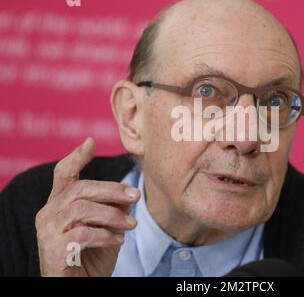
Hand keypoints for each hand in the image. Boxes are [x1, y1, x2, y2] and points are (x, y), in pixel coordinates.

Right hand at [35, 137, 139, 275]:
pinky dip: (106, 235)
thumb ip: (112, 207)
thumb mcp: (107, 227)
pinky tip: (118, 241)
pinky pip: (83, 234)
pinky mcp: (53, 251)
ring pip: (82, 209)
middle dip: (112, 189)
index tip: (91, 141)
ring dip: (113, 215)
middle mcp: (48, 214)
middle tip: (136, 195)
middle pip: (80, 189)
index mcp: (59, 204)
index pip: (64, 174)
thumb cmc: (93, 256)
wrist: (80, 286)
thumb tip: (130, 192)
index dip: (77, 157)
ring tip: (131, 225)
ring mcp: (47, 233)